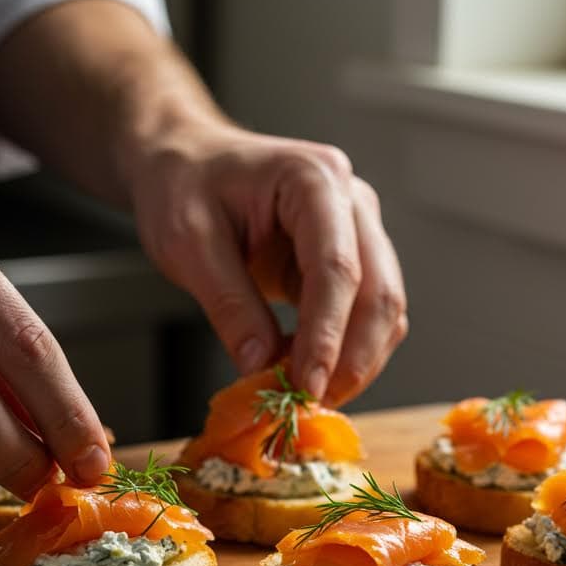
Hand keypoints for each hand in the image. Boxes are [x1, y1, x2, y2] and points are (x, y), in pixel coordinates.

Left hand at [129, 124, 407, 405]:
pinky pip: (365, 313)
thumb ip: (228, 303)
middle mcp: (350, 201)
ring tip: (309, 394)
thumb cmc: (182, 185)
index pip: (338, 267)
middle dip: (353, 357)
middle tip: (313, 403)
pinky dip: (345, 349)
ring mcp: (357, 229)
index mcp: (313, 179)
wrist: (186, 162)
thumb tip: (260, 366)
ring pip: (384, 308)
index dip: (327, 335)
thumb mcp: (187, 242)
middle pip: (379, 291)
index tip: (308, 386)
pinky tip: (309, 371)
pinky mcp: (350, 258)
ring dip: (356, 359)